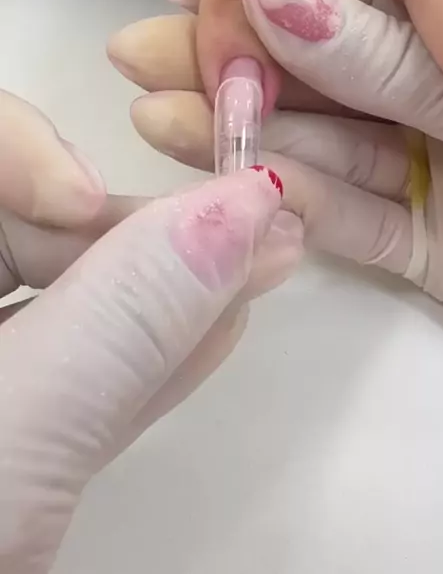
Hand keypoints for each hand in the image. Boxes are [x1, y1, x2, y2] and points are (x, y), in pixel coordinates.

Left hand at [0, 158, 300, 571]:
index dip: (28, 157)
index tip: (91, 197)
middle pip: (31, 226)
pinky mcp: (19, 450)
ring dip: (163, 295)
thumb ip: (124, 316)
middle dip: (125, 230)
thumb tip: (242, 208)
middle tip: (236, 226)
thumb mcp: (19, 426)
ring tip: (254, 261)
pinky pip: (80, 381)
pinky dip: (148, 361)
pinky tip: (214, 331)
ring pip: (68, 307)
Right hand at [111, 0, 442, 329]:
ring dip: (243, 132)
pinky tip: (214, 173)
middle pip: (331, 68)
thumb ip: (382, 53)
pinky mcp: (432, 245)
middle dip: (233, 59)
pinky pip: (355, 218)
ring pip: (331, 144)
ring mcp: (442, 168)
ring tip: (151, 112)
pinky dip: (290, 199)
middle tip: (136, 48)